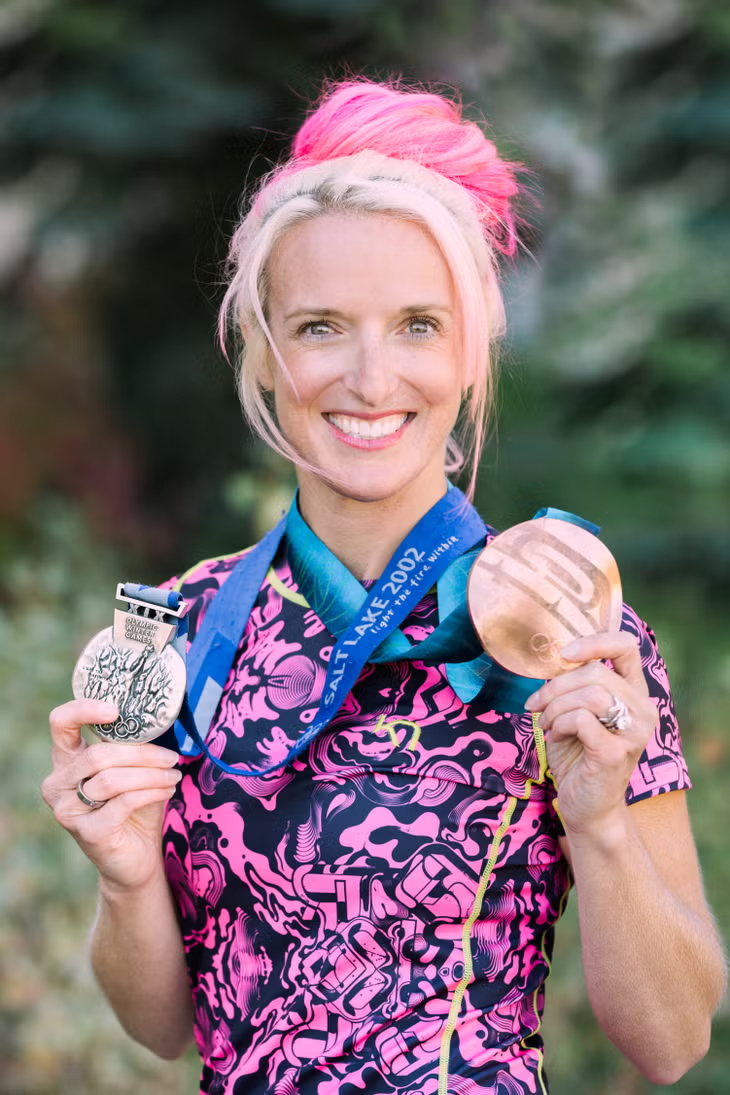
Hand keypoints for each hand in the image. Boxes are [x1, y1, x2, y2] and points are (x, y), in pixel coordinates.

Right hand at [42, 699, 182, 891]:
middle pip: (98, 755)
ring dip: (151, 774)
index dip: (84, 710)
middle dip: (143, 754)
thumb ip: (131, 746)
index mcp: (66, 761)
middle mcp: (57, 784)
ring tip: (173, 775)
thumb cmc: (134, 808)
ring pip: (112, 779)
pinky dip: (152, 792)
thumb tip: (156, 716)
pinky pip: (124, 802)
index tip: (115, 710)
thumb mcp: (132, 770)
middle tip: (171, 757)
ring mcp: (67, 810)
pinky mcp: (88, 832)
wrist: (136, 859)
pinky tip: (168, 790)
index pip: (60, 723)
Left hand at [524, 632, 657, 839]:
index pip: (626, 647)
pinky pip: (581, 719)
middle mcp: (643, 710)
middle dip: (556, 685)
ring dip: (556, 705)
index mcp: (633, 693)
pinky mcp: (616, 752)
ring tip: (546, 722)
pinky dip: (559, 723)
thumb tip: (554, 660)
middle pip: (596, 672)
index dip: (594, 642)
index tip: (563, 655)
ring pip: (589, 694)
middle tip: (536, 704)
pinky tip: (554, 736)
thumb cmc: (578, 756)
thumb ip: (574, 686)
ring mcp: (634, 732)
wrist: (587, 806)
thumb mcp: (575, 712)